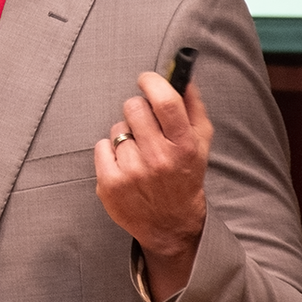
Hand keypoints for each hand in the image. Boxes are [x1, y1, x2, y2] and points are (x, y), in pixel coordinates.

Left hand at [94, 72, 213, 301]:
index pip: (165, 102)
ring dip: (125, 135)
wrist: (171, 225)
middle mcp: (158, 159)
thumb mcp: (200, 143)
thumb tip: (183, 76)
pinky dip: (109, 152)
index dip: (153, 82)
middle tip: (144, 124)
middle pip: (134, 108)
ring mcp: (132, 172)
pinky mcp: (110, 184)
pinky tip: (124, 166)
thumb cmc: (185, 176)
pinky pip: (101, 146)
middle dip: (137, 109)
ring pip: (117, 128)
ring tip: (138, 153)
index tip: (146, 79)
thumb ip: (193, 107)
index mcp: (184, 146)